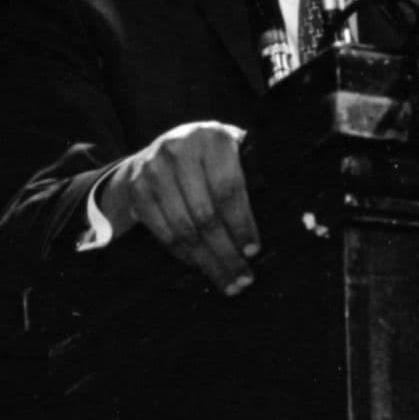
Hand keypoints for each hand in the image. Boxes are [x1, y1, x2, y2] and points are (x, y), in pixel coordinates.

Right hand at [100, 121, 259, 295]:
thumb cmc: (212, 158)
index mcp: (213, 138)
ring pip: (184, 228)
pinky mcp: (137, 190)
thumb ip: (251, 174)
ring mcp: (154, 170)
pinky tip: (200, 266)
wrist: (160, 149)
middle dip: (227, 251)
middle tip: (243, 278)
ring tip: (227, 281)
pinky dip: (184, 254)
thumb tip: (280, 219)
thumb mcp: (233, 152)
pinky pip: (163, 232)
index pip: (228, 189)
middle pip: (206, 214)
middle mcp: (180, 150)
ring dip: (207, 260)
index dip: (241, 223)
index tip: (253, 251)